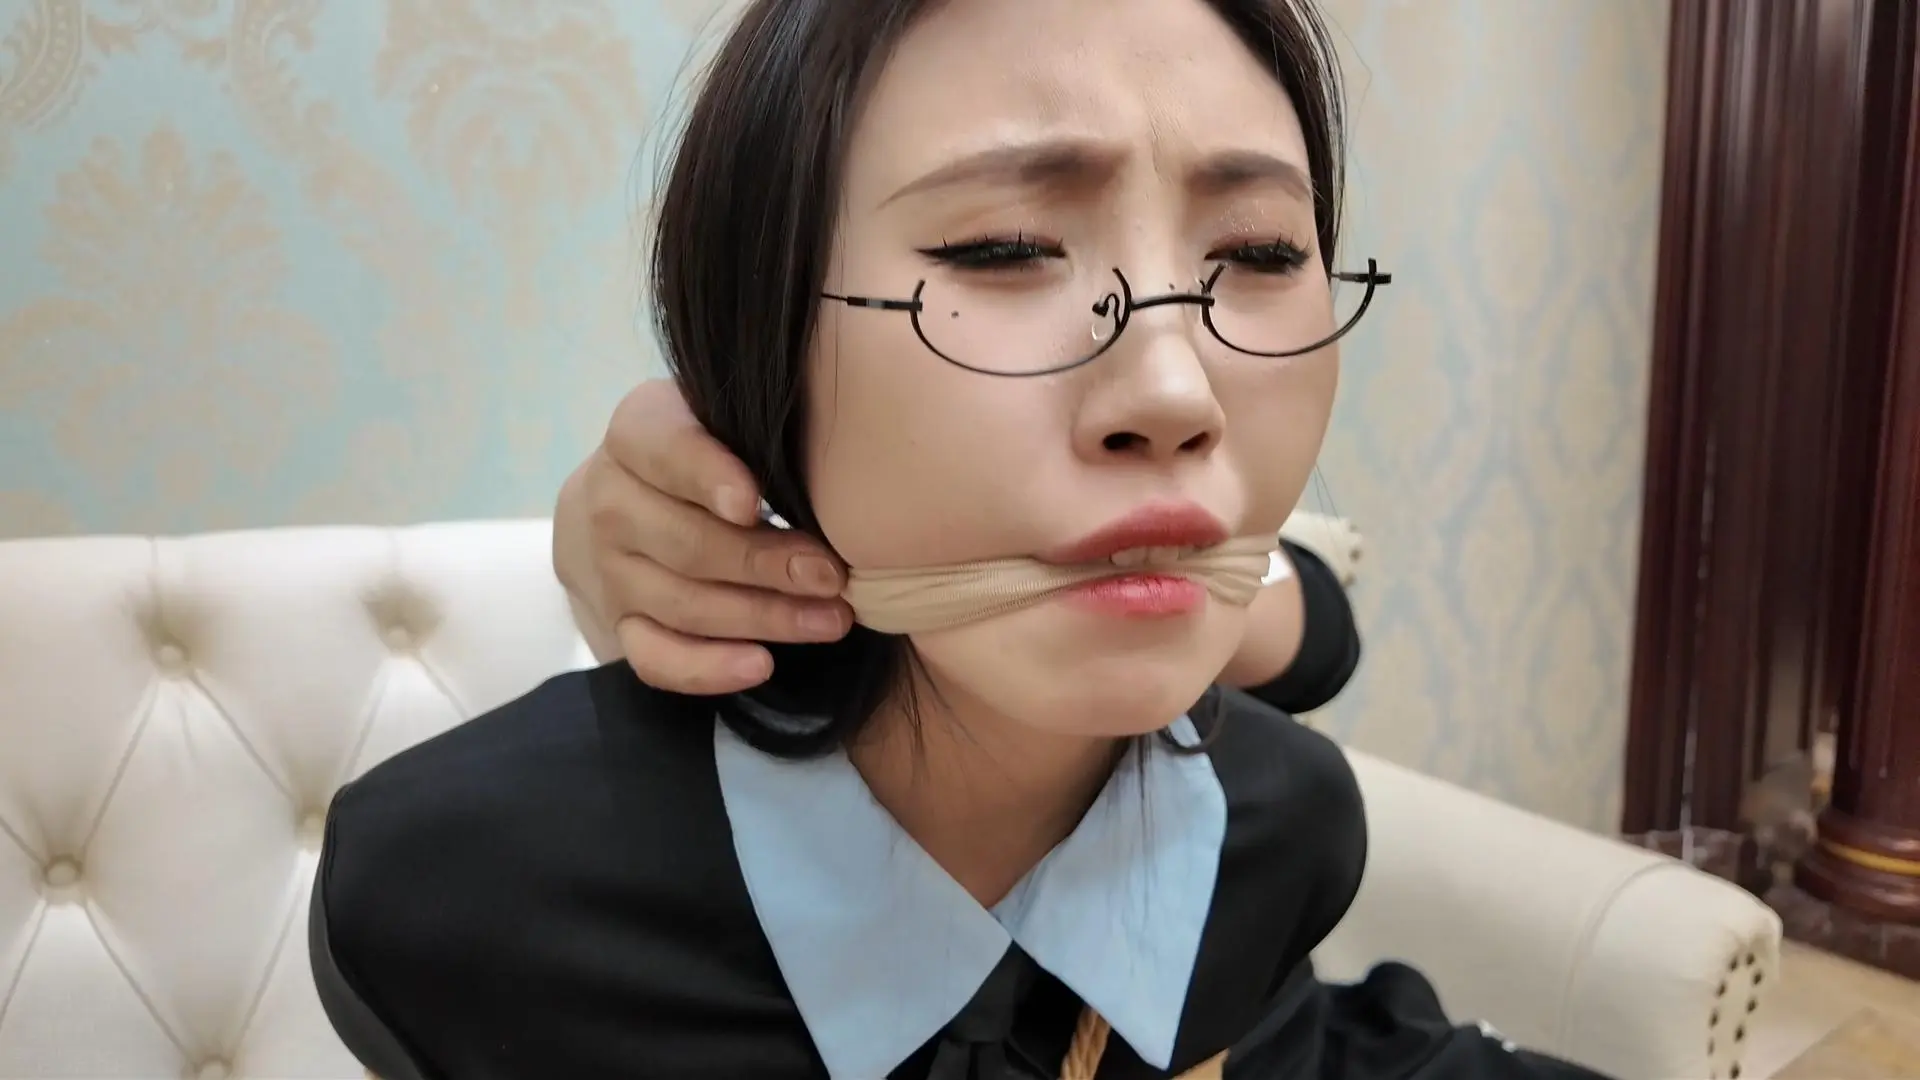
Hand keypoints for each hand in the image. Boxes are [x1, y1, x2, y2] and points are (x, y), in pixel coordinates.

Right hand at [554, 380, 851, 694]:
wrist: (621, 503)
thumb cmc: (705, 452)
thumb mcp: (722, 420)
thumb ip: (760, 433)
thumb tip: (837, 462)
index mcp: (636, 434)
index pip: (664, 449)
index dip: (706, 475)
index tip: (753, 502)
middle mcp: (610, 503)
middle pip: (685, 543)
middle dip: (764, 564)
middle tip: (832, 577)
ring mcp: (609, 572)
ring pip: (683, 604)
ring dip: (763, 617)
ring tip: (830, 620)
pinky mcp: (618, 629)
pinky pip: (656, 659)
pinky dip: (707, 668)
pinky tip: (761, 665)